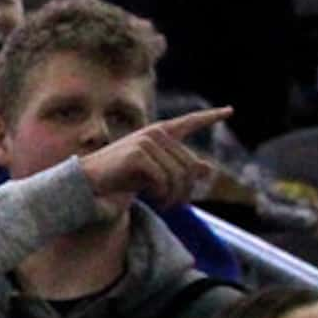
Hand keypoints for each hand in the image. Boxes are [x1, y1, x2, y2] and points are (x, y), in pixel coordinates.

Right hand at [78, 107, 227, 208]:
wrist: (88, 181)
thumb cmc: (120, 177)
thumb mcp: (155, 173)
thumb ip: (180, 168)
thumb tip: (209, 169)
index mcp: (159, 133)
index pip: (189, 122)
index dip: (210, 117)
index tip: (229, 111)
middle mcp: (156, 133)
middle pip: (190, 164)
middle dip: (187, 189)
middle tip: (177, 205)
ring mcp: (146, 141)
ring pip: (179, 173)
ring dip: (175, 195)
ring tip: (165, 205)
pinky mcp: (138, 154)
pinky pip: (164, 178)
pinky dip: (162, 194)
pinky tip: (153, 198)